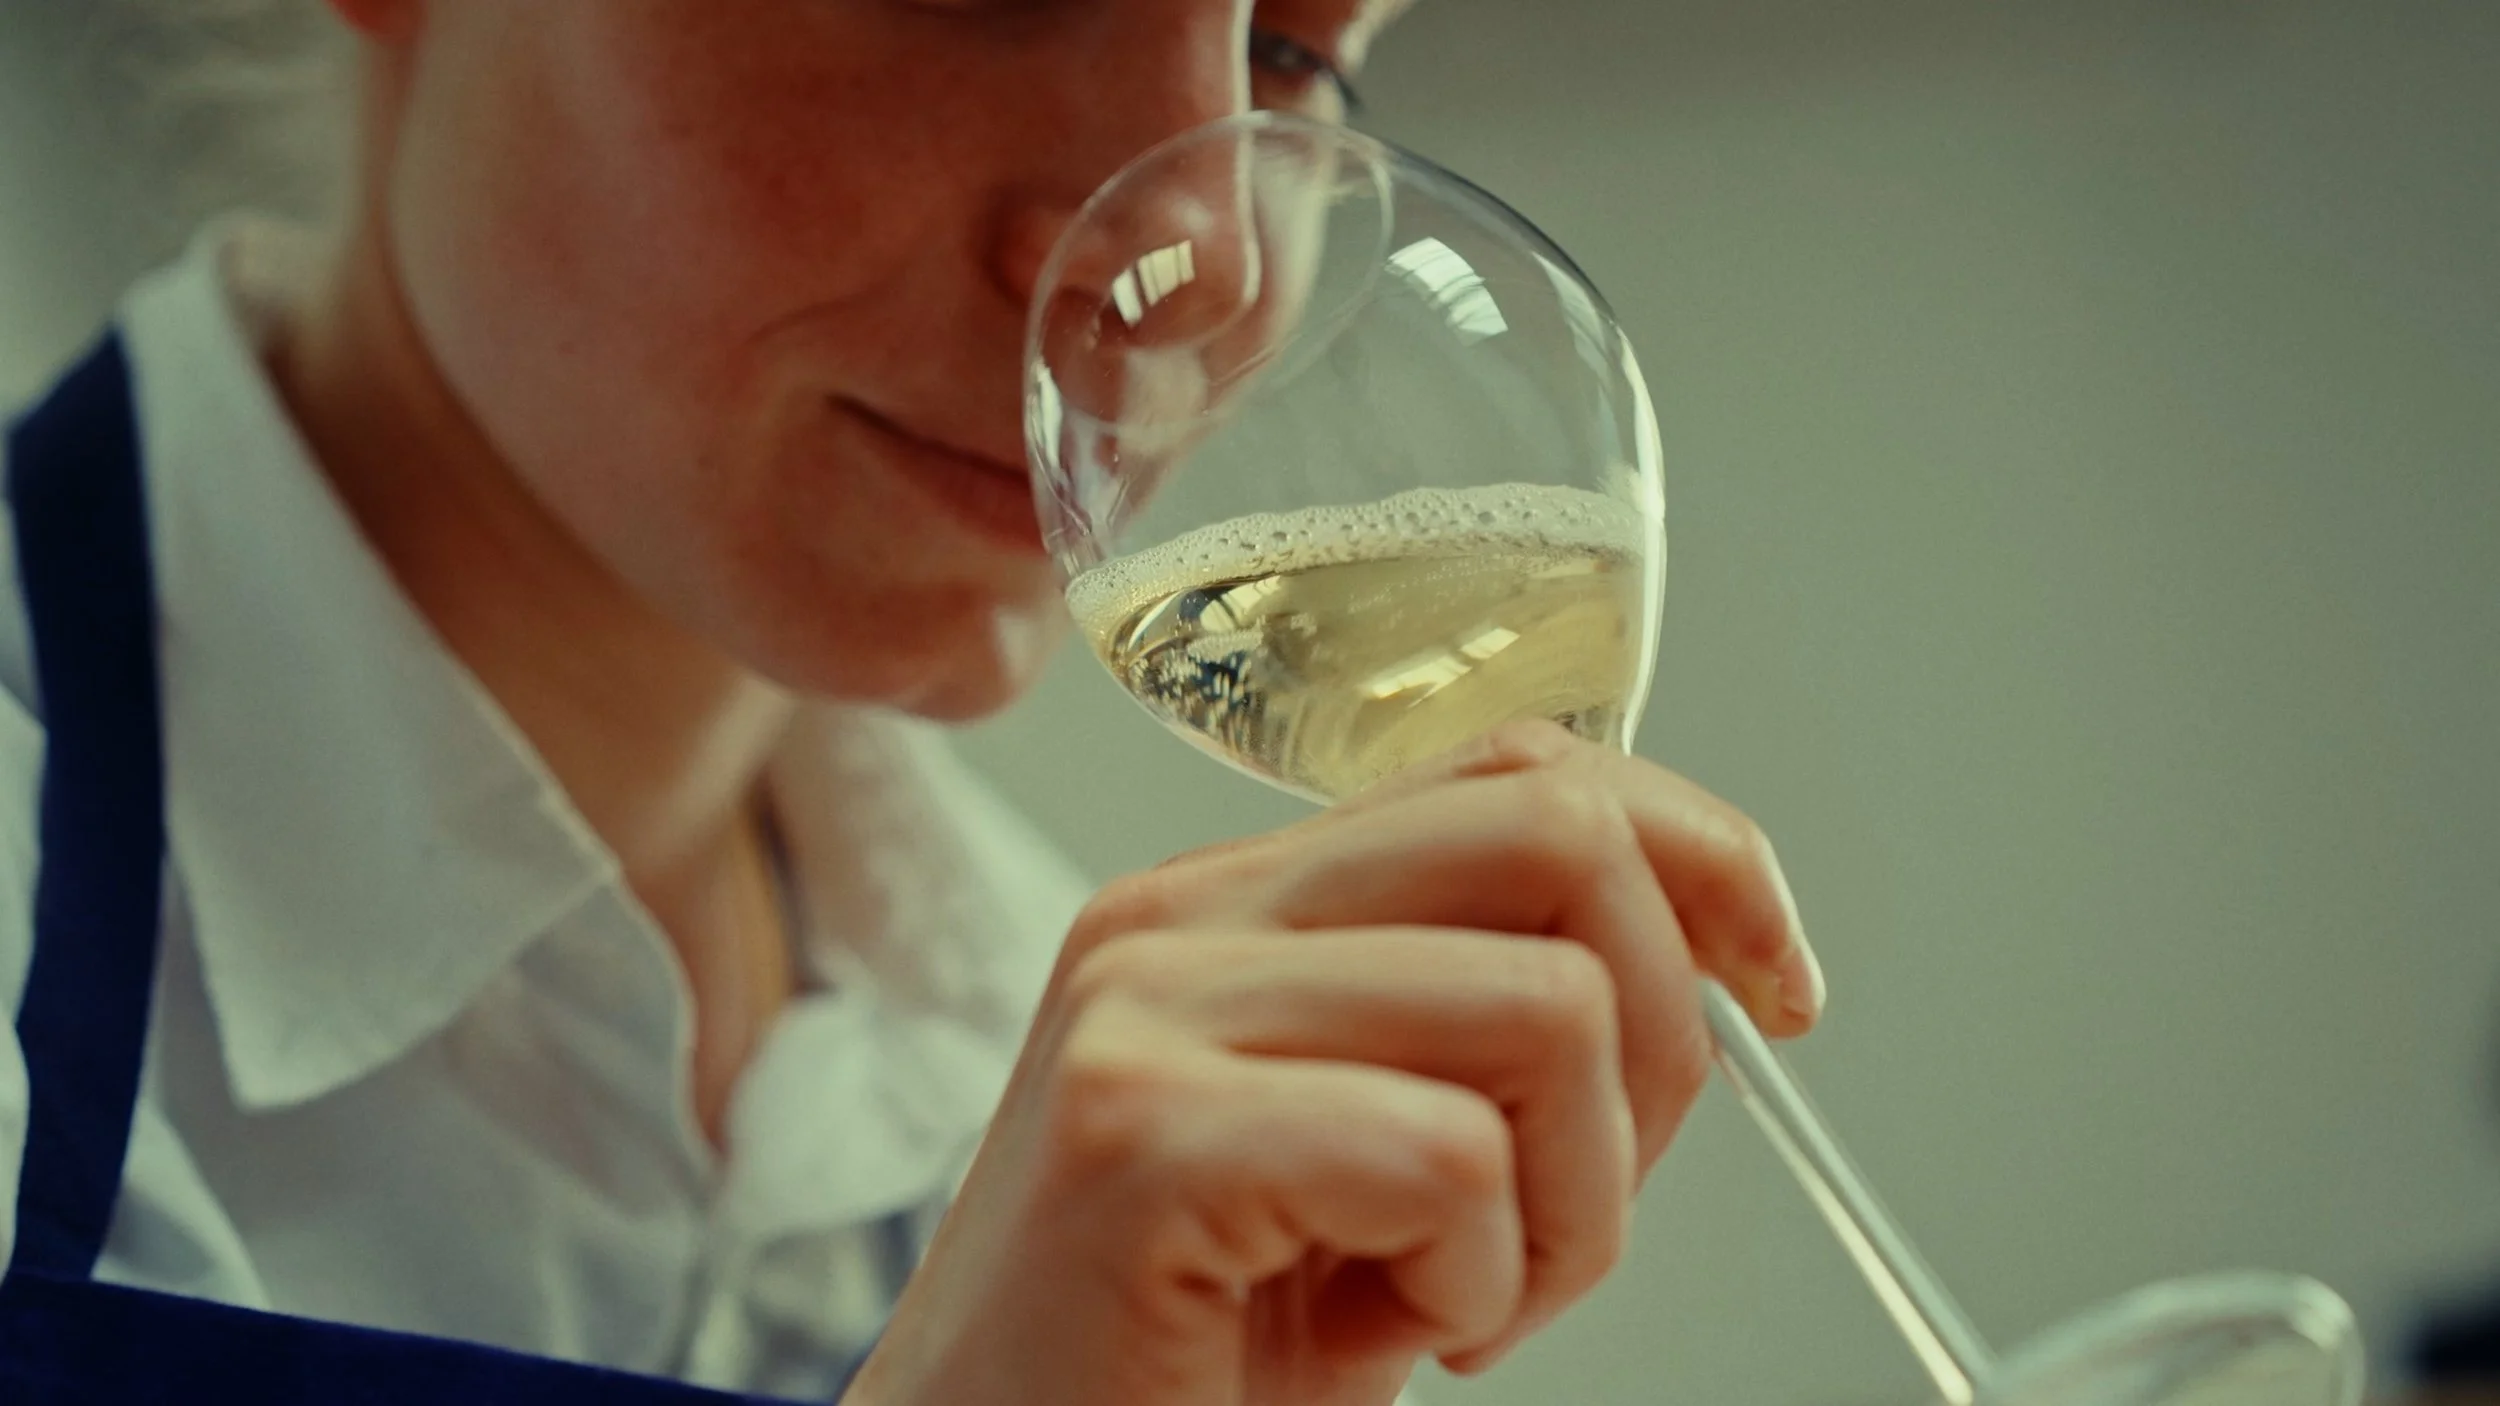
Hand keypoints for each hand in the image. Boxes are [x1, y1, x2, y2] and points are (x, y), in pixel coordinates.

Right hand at [849, 721, 1821, 1405]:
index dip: (1700, 858)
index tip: (1779, 986)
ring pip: (1543, 1008)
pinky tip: (1385, 1336)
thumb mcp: (1368, 1150)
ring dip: (1567, 1206)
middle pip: (1560, 837)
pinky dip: (1479, 1279)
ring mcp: (1148, 1014)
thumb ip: (1477, 1019)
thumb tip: (1709, 949)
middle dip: (1658, 1045)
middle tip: (1571, 1211)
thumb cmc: (1190, 1351)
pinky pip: (1450, 1156)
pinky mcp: (1143, 1140)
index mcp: (1235, 904)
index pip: (1523, 768)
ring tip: (1456, 1297)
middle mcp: (1181, 921)